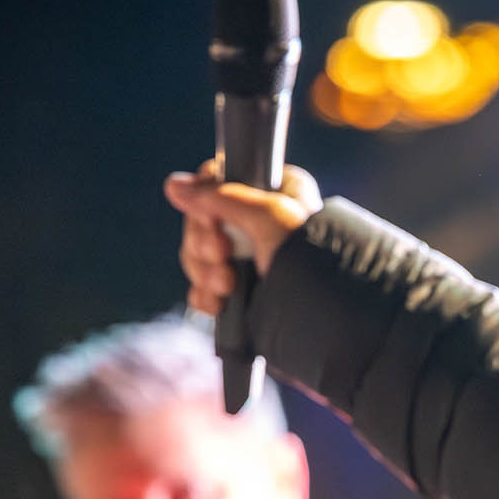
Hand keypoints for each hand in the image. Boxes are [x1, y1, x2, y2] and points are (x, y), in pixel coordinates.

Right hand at [164, 162, 322, 316]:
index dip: (204, 201)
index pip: (215, 179)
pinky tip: (218, 303)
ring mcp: (247, 255)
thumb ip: (221, 196)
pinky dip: (205, 295)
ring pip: (198, 253)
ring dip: (205, 271)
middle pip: (201, 218)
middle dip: (205, 244)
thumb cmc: (310, 259)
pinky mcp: (240, 287)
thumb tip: (174, 185)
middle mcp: (258, 219)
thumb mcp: (268, 218)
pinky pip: (203, 285)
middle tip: (223, 256)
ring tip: (227, 286)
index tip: (213, 221)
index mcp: (273, 190)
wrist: (324, 318)